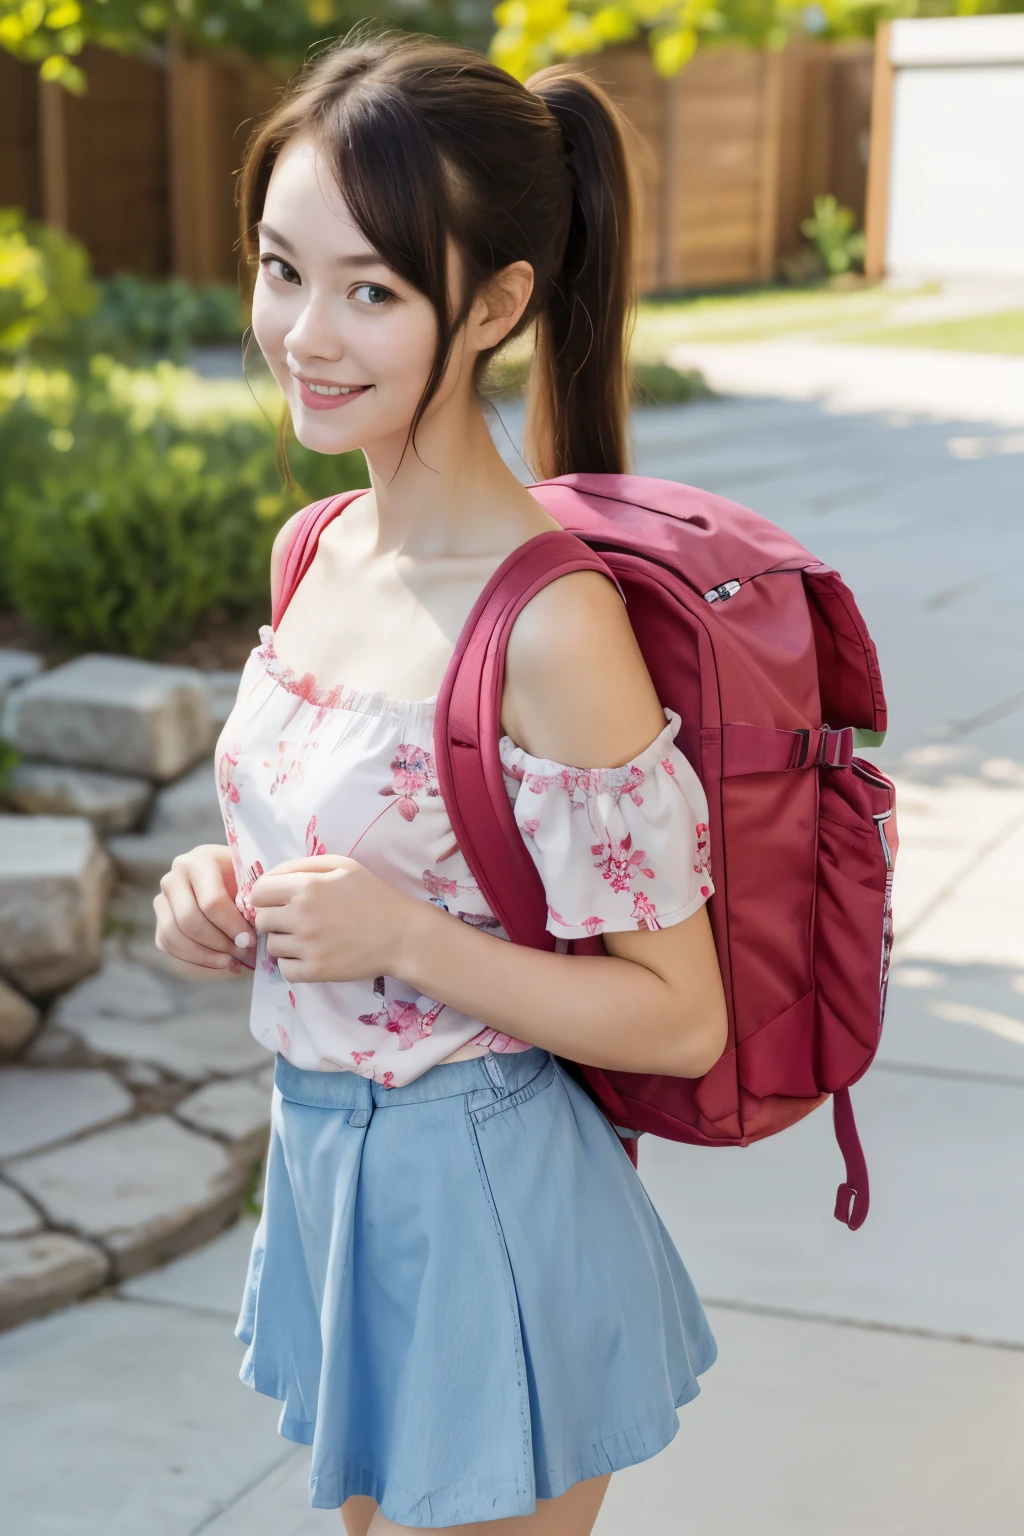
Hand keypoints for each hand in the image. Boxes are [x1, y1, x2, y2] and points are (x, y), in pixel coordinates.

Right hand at [154, 844, 256, 974]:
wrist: (230, 881)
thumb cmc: (246, 881)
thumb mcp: (253, 882)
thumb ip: (253, 899)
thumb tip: (253, 929)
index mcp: (199, 861)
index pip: (211, 901)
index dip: (232, 926)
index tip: (251, 940)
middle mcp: (173, 877)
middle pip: (189, 919)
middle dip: (219, 941)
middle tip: (242, 952)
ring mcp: (162, 899)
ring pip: (174, 934)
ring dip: (205, 953)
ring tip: (230, 959)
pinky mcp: (159, 919)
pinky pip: (168, 944)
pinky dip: (193, 957)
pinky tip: (217, 960)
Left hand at [250, 855, 420, 983]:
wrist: (402, 935)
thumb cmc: (373, 895)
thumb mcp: (343, 865)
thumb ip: (303, 865)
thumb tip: (271, 876)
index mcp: (306, 886)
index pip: (258, 892)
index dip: (266, 895)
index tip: (280, 900)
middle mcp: (301, 916)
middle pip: (261, 920)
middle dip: (275, 918)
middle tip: (297, 919)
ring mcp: (307, 946)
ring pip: (271, 946)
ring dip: (284, 942)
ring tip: (308, 938)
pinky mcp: (315, 971)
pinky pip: (284, 969)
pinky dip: (292, 964)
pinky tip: (310, 955)